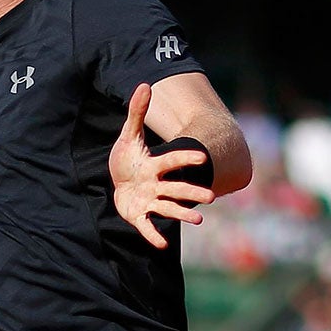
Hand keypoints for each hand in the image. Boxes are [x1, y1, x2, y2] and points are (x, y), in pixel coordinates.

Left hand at [108, 82, 212, 250]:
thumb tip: (144, 85)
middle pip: (176, 188)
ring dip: (181, 215)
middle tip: (211, 197)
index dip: (186, 158)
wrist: (119, 179)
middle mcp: (156, 184)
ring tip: (198, 221)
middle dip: (192, 193)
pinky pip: (147, 226)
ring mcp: (149, 201)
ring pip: (168, 209)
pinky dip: (153, 235)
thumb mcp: (128, 135)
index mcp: (154, 165)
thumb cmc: (127, 158)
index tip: (203, 157)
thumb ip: (137, 112)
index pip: (172, 160)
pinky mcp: (138, 215)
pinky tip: (160, 245)